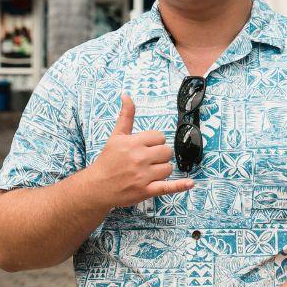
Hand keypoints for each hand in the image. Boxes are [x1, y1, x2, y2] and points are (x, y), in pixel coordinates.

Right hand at [88, 94, 193, 208]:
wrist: (97, 186)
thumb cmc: (108, 160)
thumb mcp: (116, 136)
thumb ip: (126, 116)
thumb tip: (126, 96)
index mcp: (133, 143)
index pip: (159, 137)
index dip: (155, 142)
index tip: (146, 147)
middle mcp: (139, 158)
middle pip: (167, 151)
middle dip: (160, 155)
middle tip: (147, 160)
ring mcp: (144, 176)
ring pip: (168, 168)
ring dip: (162, 170)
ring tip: (148, 172)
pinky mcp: (146, 191)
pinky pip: (168, 187)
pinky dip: (180, 186)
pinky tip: (189, 183)